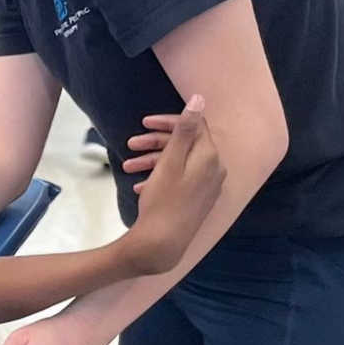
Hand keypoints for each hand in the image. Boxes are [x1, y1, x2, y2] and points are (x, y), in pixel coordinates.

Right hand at [121, 93, 224, 271]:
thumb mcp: (170, 161)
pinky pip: (181, 180)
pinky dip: (160, 177)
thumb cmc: (163, 202)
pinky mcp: (199, 201)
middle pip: (185, 144)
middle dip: (155, 143)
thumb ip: (185, 129)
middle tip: (130, 145)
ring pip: (180, 163)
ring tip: (128, 168)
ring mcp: (208, 187)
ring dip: (153, 161)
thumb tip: (199, 99)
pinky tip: (140, 186)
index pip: (194, 125)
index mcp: (210, 156)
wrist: (162, 245)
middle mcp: (215, 169)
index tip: (144, 123)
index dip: (168, 122)